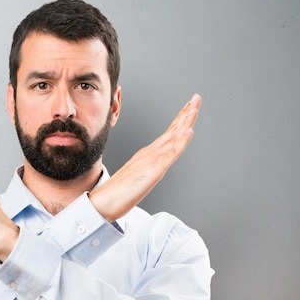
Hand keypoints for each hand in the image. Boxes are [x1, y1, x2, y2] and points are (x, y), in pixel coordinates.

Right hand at [89, 93, 201, 220]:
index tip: (188, 108)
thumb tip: (151, 168)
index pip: (168, 134)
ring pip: (173, 138)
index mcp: (147, 155)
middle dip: (186, 113)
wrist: (103, 202)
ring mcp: (152, 160)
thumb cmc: (116, 194)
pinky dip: (180, 142)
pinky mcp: (154, 170)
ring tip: (194, 107)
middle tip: (196, 98)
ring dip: (185, 121)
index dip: (180, 120)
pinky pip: (170, 154)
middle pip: (173, 130)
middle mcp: (150, 153)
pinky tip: (188, 131)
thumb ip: (144, 172)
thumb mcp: (136, 179)